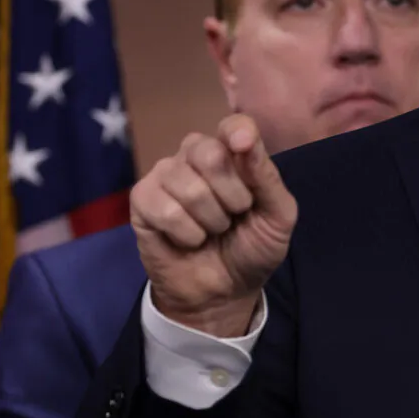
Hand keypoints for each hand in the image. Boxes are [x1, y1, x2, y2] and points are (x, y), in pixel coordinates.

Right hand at [130, 114, 297, 336]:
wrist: (224, 291)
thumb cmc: (253, 248)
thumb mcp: (277, 216)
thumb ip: (266, 177)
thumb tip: (244, 139)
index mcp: (233, 153)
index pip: (233, 125)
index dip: (237, 132)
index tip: (242, 146)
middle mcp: (196, 155)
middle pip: (209, 152)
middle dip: (232, 194)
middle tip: (234, 216)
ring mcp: (166, 174)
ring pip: (188, 185)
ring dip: (210, 221)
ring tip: (212, 231)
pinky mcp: (141, 199)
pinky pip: (165, 209)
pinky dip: (186, 233)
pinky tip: (188, 240)